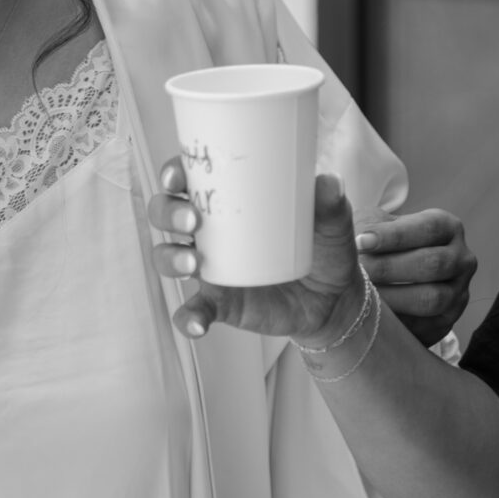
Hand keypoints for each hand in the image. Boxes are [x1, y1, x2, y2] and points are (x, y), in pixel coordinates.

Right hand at [147, 161, 363, 345]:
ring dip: (170, 258)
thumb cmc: (324, 248)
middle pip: (165, 213)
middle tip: (192, 220)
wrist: (332, 299)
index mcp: (229, 201)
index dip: (172, 173)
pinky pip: (191, 310)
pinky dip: (188, 318)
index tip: (177, 177)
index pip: (188, 178)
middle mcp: (210, 231)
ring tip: (192, 264)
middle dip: (167, 213)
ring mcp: (210, 268)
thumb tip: (328, 182)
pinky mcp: (218, 303)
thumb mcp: (331, 223)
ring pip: (167, 257)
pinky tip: (198, 324)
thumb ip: (330, 203)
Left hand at [356, 208, 474, 346]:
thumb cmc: (381, 246)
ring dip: (393, 298)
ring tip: (362, 296)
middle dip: (389, 268)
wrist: (391, 283)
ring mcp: (458, 293)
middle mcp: (461, 259)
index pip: (428, 228)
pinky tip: (373, 317)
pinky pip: (426, 327)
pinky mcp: (447, 322)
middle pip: (433, 263)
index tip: (361, 241)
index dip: (395, 235)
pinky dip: (398, 324)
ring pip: (432, 298)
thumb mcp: (375, 226)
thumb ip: (365, 223)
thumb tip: (338, 214)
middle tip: (358, 271)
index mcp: (447, 228)